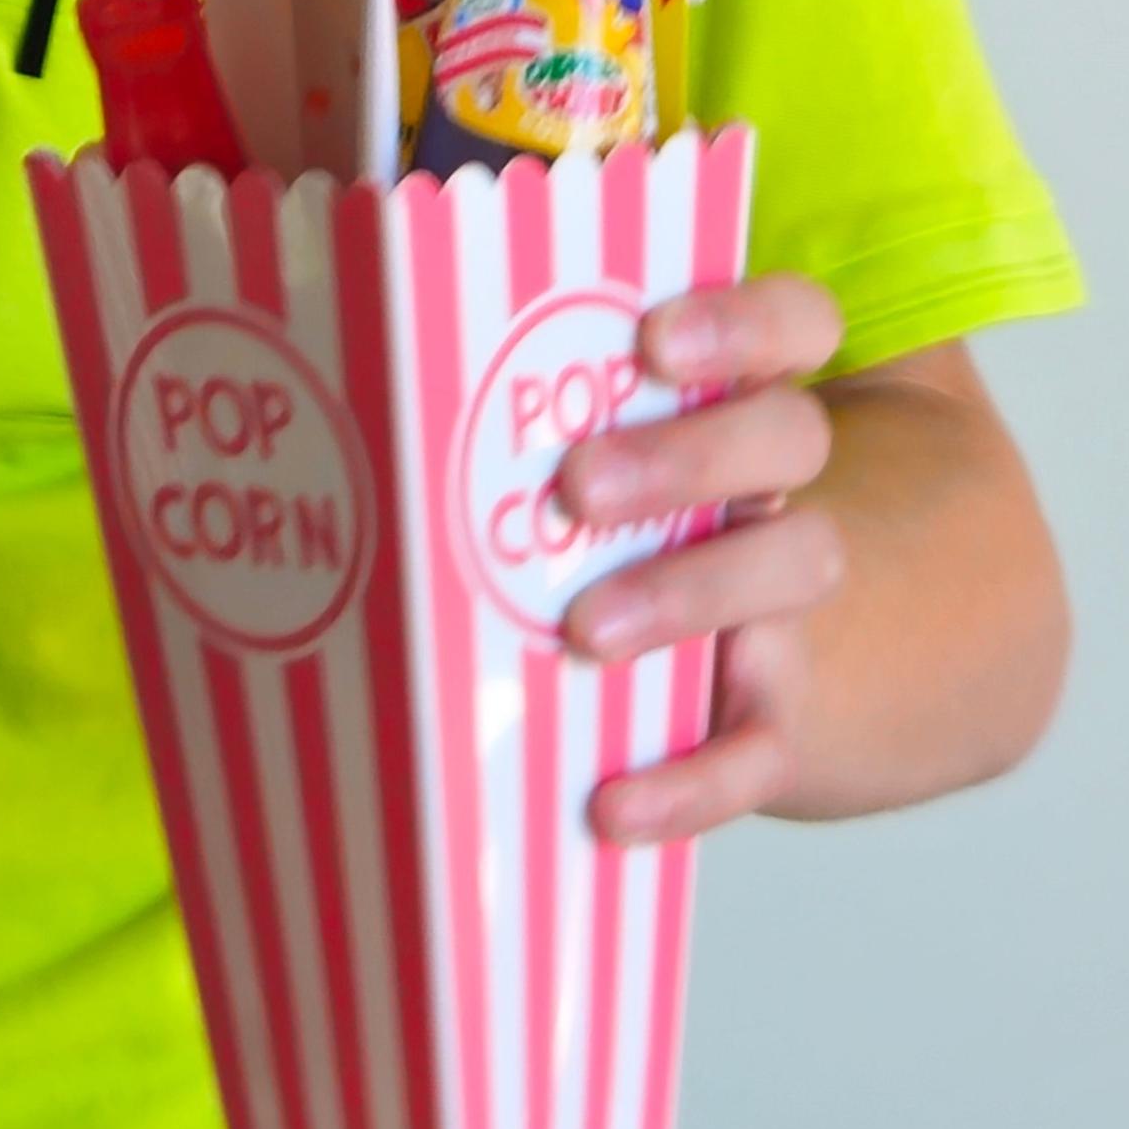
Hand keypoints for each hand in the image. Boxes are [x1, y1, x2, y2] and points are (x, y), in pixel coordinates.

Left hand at [556, 270, 846, 849]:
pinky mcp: (776, 714)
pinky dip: (691, 782)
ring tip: (586, 630)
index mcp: (732, 401)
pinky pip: (757, 749)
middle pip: (790, 436)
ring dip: (691, 593)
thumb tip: (332, 339)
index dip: (745, 322)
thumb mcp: (585, 451)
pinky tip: (612, 806)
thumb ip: (511, 403)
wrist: (756, 670)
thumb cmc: (613, 523)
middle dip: (688, 455)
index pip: (794, 324)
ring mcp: (786, 603)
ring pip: (797, 567)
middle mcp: (772, 489)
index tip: (652, 341)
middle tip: (579, 486)